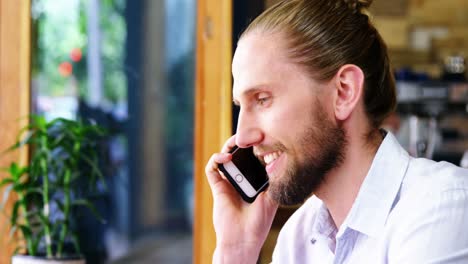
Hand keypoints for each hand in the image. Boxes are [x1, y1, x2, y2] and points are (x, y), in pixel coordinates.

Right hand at [205, 135, 278, 263]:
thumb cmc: (258, 222)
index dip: (257, 147)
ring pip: (224, 157)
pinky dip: (216, 160)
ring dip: (228, 146)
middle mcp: (240, 179)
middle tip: (250, 135)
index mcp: (253, 181)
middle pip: (238, 154)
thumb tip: (280, 159)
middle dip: (242, 143)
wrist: (243, 239)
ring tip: (236, 142)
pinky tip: (225, 158)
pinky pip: (212, 169)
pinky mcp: (217, 187)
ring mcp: (228, 182)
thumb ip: (274, 179)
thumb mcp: (272, 198)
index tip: (264, 139)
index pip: (253, 158)